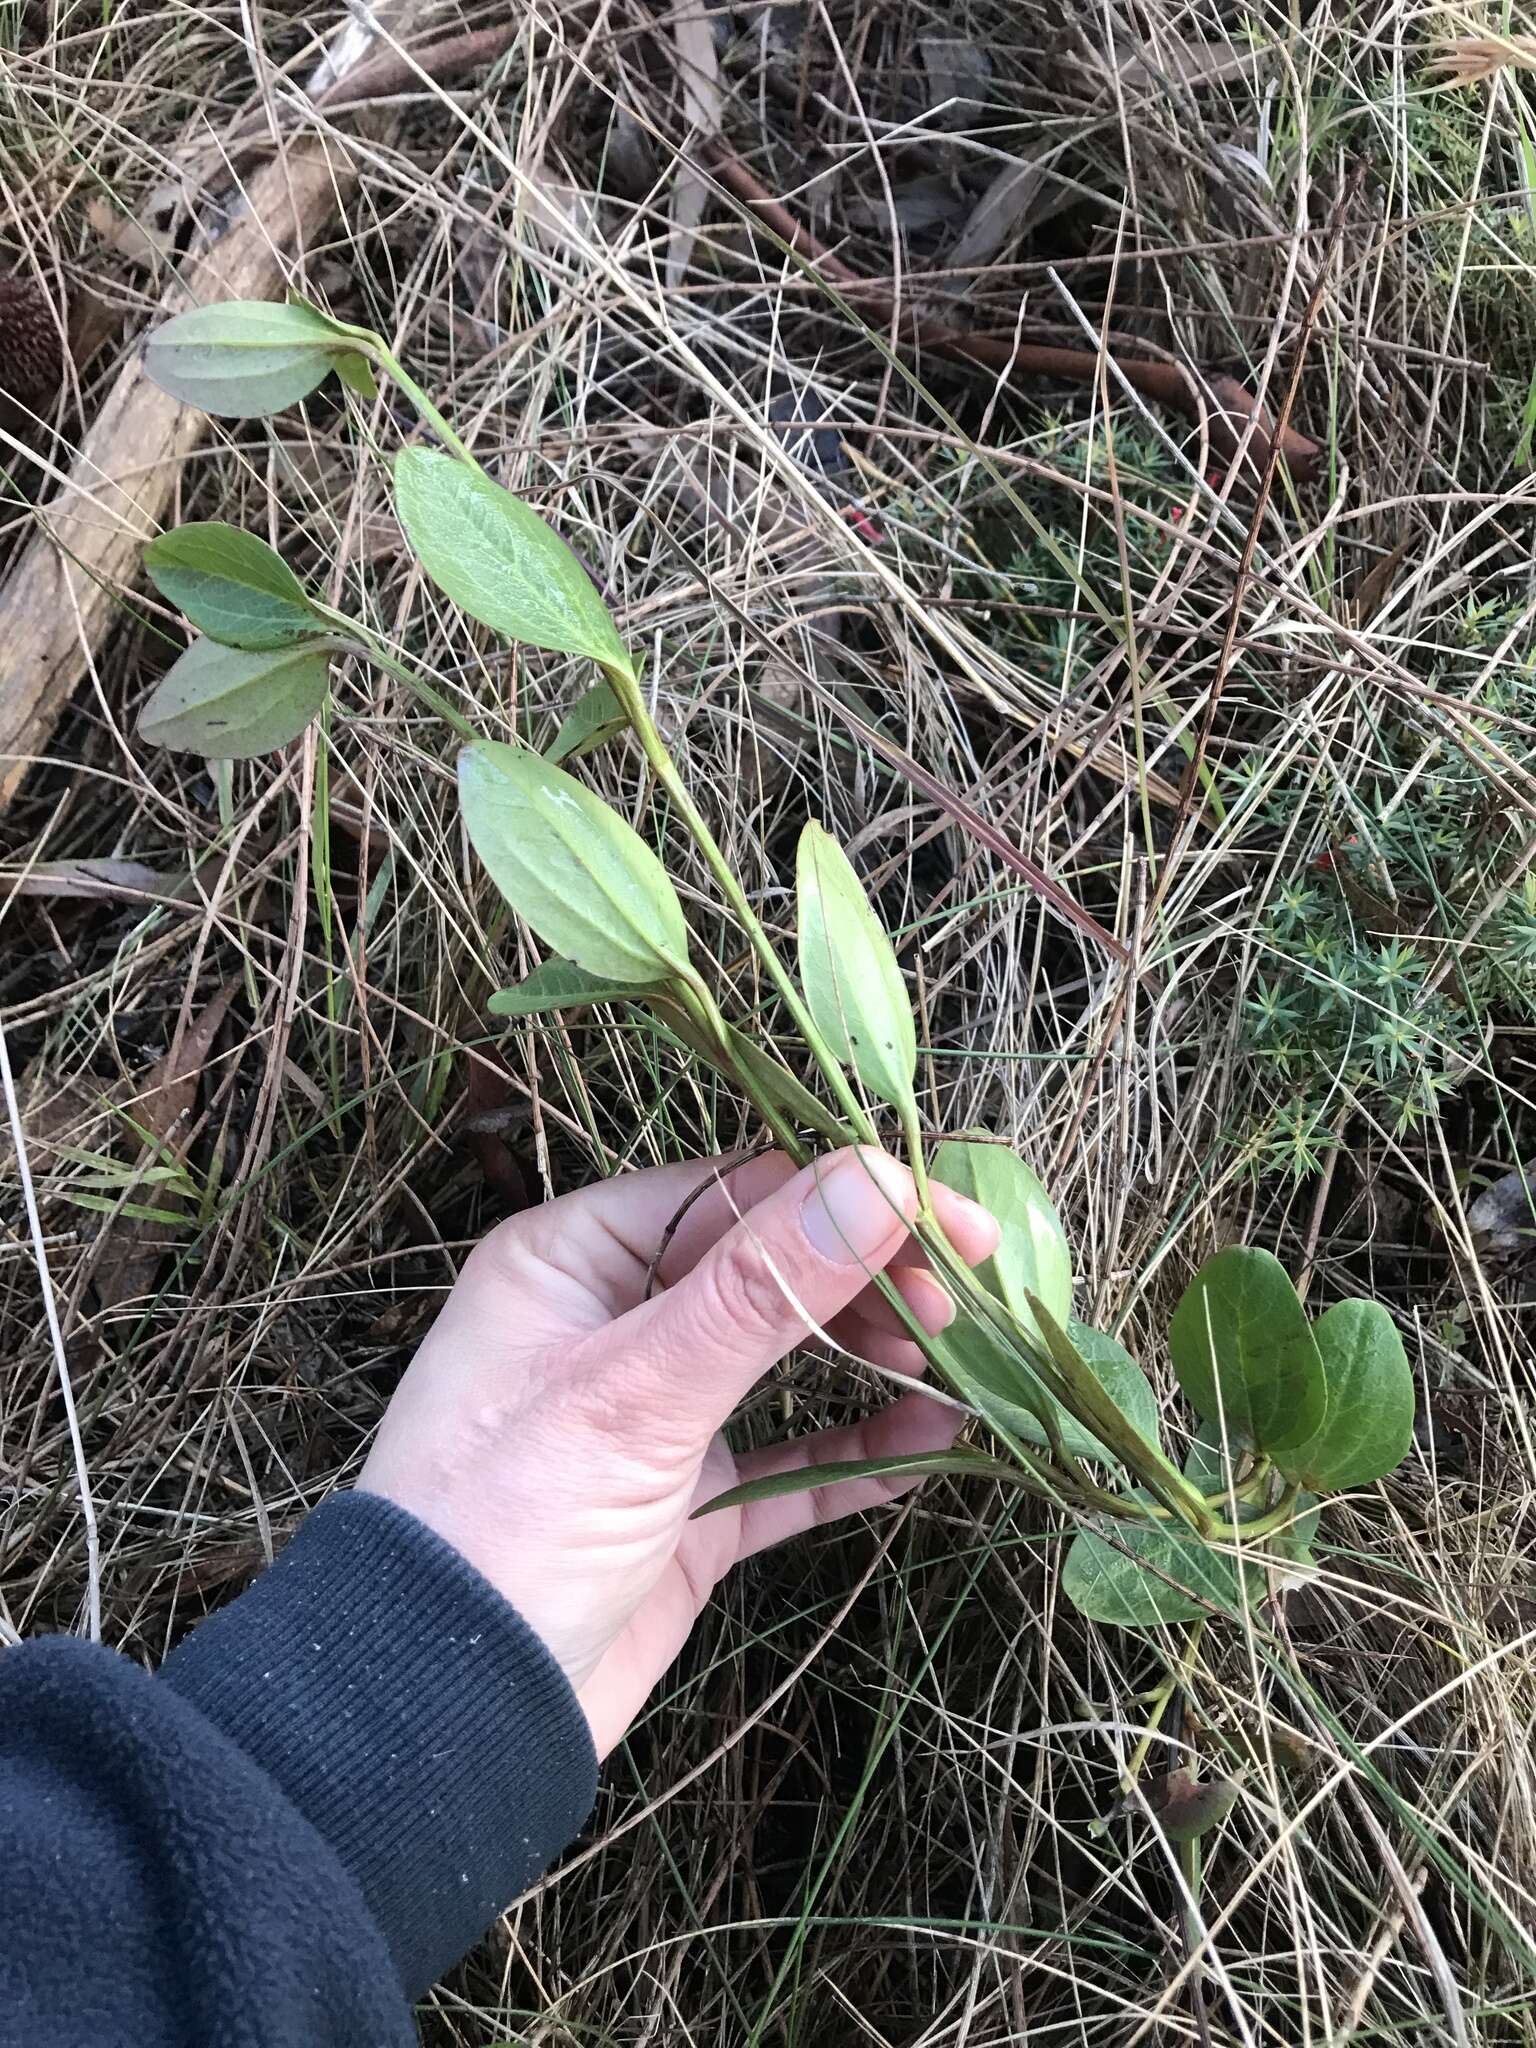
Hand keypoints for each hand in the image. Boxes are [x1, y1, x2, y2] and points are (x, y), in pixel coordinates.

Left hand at [358, 1147, 997, 1755]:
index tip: (952, 1222)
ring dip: (871, 1359)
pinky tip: (934, 1444)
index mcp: (573, 1261)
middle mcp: (612, 1324)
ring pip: (785, 1364)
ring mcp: (652, 1421)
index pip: (730, 1194)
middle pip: (768, 1270)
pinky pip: (789, 1465)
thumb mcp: (633, 1393)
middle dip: (866, 1278)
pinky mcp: (685, 1511)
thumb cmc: (507, 1524)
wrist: (439, 1725)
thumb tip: (877, 1181)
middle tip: (961, 1303)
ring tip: (957, 1368)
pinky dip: (857, 1451)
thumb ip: (760, 1290)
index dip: (843, 1197)